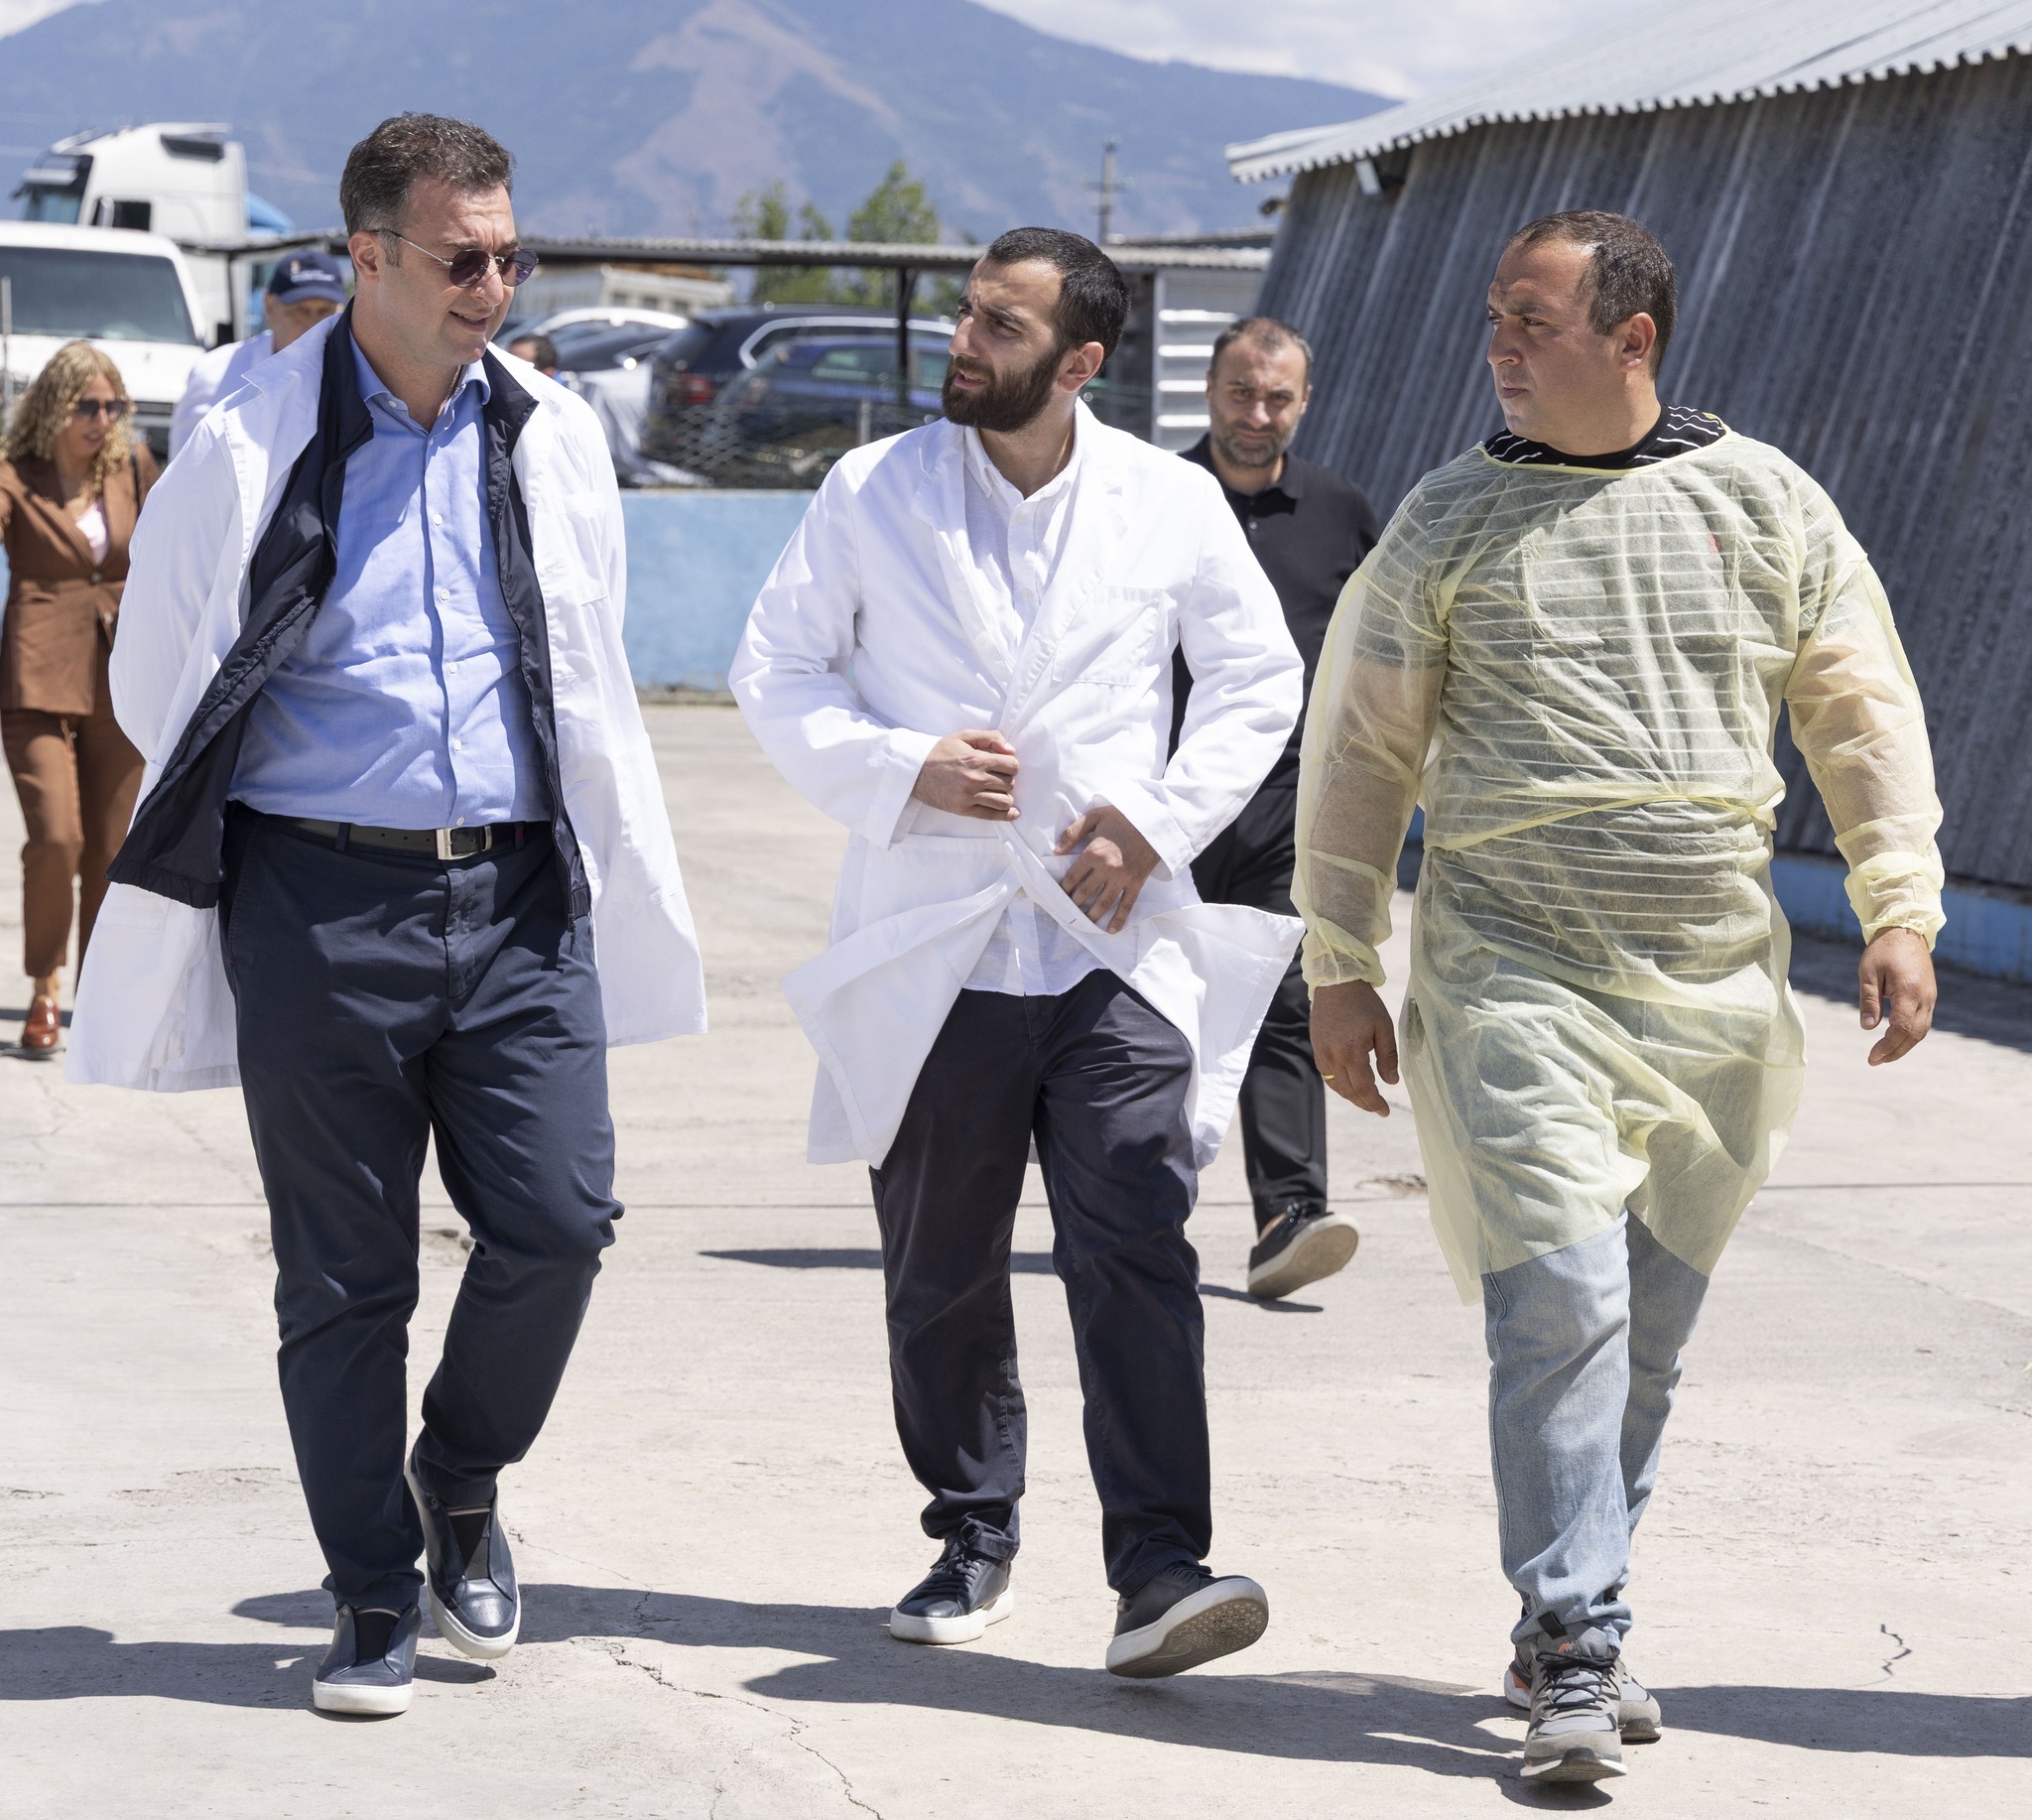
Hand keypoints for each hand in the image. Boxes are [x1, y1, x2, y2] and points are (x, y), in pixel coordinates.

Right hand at [912, 730, 1018, 819]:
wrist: (915, 770)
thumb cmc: (940, 752)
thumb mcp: (964, 736)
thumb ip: (991, 737)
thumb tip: (1011, 750)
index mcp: (977, 759)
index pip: (1012, 766)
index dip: (1011, 765)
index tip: (1005, 766)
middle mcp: (975, 779)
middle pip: (1009, 783)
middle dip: (1007, 780)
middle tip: (997, 778)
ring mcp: (969, 796)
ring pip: (1004, 801)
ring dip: (1006, 796)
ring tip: (999, 792)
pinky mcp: (963, 809)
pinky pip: (991, 815)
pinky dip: (1006, 815)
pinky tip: (1013, 813)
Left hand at [1054, 805, 1159, 932]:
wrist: (1155, 821)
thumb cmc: (1123, 817)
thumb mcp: (1095, 816)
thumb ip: (1073, 832)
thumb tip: (1056, 851)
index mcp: (1093, 852)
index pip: (1072, 877)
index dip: (1063, 888)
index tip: (1060, 893)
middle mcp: (1106, 868)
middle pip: (1084, 893)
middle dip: (1074, 903)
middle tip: (1069, 908)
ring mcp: (1122, 878)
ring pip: (1103, 902)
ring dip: (1091, 914)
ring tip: (1083, 920)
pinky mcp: (1136, 883)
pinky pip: (1126, 905)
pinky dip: (1118, 919)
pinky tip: (1110, 929)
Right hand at [1311, 980, 1397, 1115]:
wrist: (1336, 983)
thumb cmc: (1363, 1003)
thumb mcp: (1384, 1027)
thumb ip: (1388, 1057)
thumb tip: (1391, 1082)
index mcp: (1352, 1052)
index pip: (1364, 1088)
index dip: (1375, 1102)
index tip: (1385, 1111)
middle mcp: (1333, 1056)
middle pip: (1349, 1091)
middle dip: (1364, 1103)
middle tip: (1378, 1109)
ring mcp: (1322, 1053)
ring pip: (1336, 1085)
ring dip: (1351, 1096)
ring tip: (1365, 1099)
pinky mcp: (1316, 1048)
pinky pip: (1327, 1074)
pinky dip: (1339, 1084)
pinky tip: (1349, 1084)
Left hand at [1859, 926, 1935, 1065]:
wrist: (1905, 931)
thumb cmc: (1883, 951)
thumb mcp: (1868, 973)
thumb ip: (1869, 1001)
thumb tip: (1867, 1027)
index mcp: (1910, 991)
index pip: (1901, 1028)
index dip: (1887, 1046)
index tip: (1872, 1057)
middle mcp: (1925, 997)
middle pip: (1915, 1034)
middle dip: (1895, 1051)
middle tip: (1875, 1061)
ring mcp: (1930, 997)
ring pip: (1922, 1030)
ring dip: (1904, 1046)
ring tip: (1884, 1056)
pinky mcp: (1930, 996)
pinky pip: (1923, 1022)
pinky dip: (1911, 1035)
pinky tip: (1896, 1041)